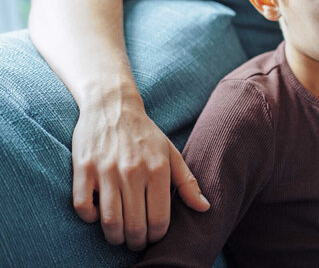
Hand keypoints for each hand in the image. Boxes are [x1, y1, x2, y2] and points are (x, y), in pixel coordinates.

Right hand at [71, 102, 209, 249]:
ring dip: (114, 237)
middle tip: (136, 242)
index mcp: (158, 169)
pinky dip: (90, 218)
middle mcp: (133, 171)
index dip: (157, 236)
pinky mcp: (83, 169)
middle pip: (135, 225)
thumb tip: (204, 208)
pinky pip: (83, 206)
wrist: (112, 106)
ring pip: (109, 221)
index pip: (159, 218)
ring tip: (119, 237)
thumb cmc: (145, 135)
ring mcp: (106, 170)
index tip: (154, 237)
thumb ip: (188, 182)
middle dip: (137, 242)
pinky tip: (98, 215)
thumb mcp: (171, 153)